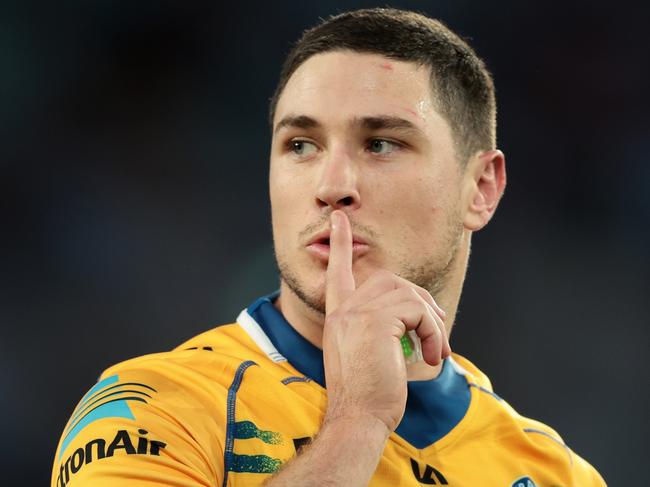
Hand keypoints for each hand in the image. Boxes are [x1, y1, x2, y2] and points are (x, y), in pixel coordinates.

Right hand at [322, 210, 450, 432]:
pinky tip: (434, 355)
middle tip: (437, 334)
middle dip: (420, 302)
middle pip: (390, 280)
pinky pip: (419, 310)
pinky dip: (434, 331)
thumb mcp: (368, 354)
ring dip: (432, 322)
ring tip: (437, 349)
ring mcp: (357, 313)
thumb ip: (379, 327)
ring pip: (408, 294)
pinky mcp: (377, 322)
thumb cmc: (368, 395)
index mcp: (339, 316)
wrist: (358, 419)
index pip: (336, 272)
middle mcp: (344, 309)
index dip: (339, 244)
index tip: (339, 219)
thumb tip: (415, 315)